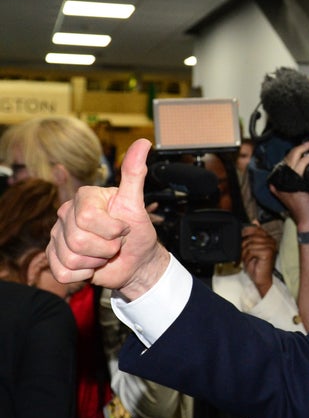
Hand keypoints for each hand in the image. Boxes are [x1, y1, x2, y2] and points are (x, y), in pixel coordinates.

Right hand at [47, 139, 169, 299]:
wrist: (136, 262)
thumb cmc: (137, 233)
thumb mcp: (137, 204)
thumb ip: (134, 174)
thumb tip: (144, 143)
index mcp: (83, 198)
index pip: (86, 217)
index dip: (111, 229)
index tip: (123, 228)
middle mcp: (66, 214)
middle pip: (78, 239)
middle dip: (106, 247)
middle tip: (115, 244)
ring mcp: (58, 236)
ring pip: (71, 257)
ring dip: (96, 261)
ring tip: (104, 254)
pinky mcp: (55, 259)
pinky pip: (63, 271)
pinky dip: (83, 274)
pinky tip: (92, 266)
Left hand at [241, 223, 276, 296]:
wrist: (261, 278)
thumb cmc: (256, 264)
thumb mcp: (251, 247)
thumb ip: (253, 235)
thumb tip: (254, 221)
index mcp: (268, 238)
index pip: (254, 228)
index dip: (245, 233)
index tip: (242, 240)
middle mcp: (271, 241)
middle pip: (251, 236)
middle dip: (244, 246)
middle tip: (244, 254)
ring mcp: (270, 246)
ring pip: (250, 244)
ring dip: (245, 253)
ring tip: (248, 259)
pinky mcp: (268, 252)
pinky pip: (252, 250)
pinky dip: (248, 257)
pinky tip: (252, 262)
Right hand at [269, 141, 308, 230]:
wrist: (306, 219)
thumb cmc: (303, 207)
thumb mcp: (296, 192)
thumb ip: (296, 181)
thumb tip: (304, 166)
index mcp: (277, 184)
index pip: (283, 164)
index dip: (291, 154)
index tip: (300, 149)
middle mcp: (279, 183)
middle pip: (285, 160)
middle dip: (296, 149)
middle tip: (306, 144)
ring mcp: (286, 183)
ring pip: (290, 161)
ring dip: (300, 151)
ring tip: (308, 147)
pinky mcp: (294, 184)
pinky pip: (298, 167)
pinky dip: (304, 160)